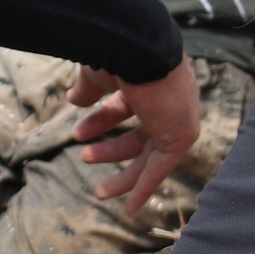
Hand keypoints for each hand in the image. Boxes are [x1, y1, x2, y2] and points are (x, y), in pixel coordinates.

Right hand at [69, 60, 202, 217]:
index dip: (103, 119)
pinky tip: (130, 209)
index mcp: (152, 81)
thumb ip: (90, 89)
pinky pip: (161, 169)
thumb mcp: (98, 73)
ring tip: (99, 191)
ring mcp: (179, 119)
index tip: (80, 131)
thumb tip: (74, 100)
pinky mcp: (180, 136)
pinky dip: (145, 188)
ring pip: (150, 156)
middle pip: (142, 134)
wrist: (137, 44)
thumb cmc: (117, 50)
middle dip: (112, 148)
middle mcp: (171, 101)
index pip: (128, 105)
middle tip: (85, 155)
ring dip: (123, 174)